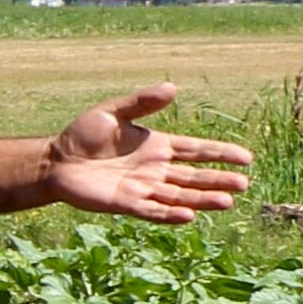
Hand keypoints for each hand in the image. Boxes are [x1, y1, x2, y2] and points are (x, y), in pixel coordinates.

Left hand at [42, 85, 254, 225]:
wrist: (55, 160)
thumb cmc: (83, 135)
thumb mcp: (112, 112)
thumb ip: (141, 103)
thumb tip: (172, 88)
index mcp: (157, 146)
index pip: (197, 151)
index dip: (221, 153)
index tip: (247, 158)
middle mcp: (155, 169)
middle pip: (194, 177)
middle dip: (219, 181)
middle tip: (244, 184)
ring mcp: (142, 188)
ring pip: (180, 196)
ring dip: (202, 200)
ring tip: (227, 202)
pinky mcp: (126, 203)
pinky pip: (152, 210)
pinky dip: (170, 214)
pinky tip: (189, 215)